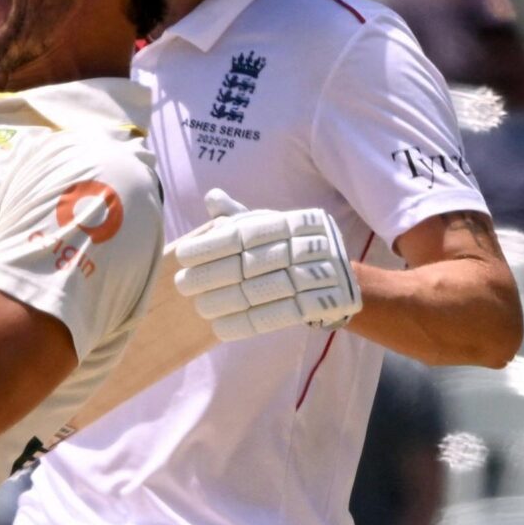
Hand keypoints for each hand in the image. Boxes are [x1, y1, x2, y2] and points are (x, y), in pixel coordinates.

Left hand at [170, 189, 361, 341]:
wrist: (341, 279)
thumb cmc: (293, 249)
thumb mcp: (271, 228)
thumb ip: (241, 217)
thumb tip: (212, 197)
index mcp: (294, 221)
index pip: (246, 233)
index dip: (212, 245)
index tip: (182, 256)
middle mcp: (309, 243)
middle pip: (251, 263)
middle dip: (213, 275)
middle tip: (183, 285)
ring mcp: (320, 273)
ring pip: (263, 290)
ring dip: (226, 302)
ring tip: (199, 307)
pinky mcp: (325, 302)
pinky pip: (279, 315)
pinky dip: (247, 323)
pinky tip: (220, 327)